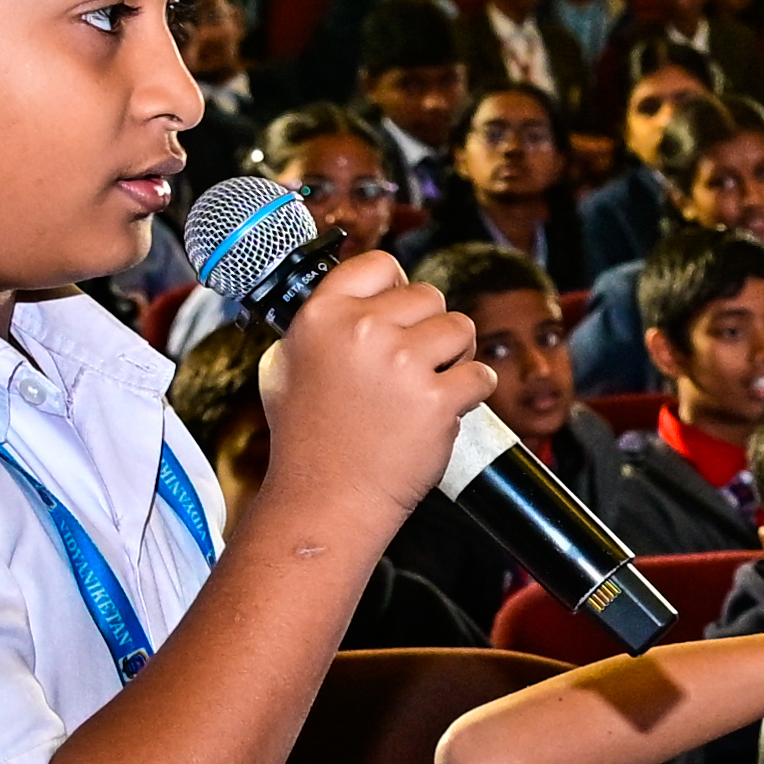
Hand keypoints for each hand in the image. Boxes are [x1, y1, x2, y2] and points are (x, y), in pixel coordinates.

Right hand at [249, 250, 477, 520]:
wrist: (327, 498)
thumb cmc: (305, 438)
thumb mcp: (283, 365)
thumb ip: (318, 324)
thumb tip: (351, 296)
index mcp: (323, 315)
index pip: (380, 265)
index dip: (397, 287)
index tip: (400, 310)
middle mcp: (362, 330)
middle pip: (429, 296)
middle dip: (429, 328)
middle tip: (414, 364)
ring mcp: (402, 364)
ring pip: (462, 329)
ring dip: (456, 356)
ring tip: (430, 384)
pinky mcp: (437, 400)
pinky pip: (480, 375)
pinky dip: (472, 393)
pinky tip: (446, 409)